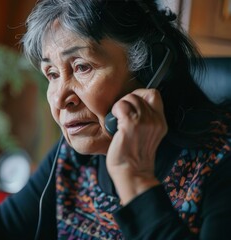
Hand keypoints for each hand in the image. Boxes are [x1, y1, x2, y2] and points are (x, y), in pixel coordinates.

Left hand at [106, 89, 166, 204]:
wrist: (132, 174)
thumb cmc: (134, 157)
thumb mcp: (147, 135)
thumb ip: (145, 120)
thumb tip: (131, 106)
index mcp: (161, 123)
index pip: (154, 94)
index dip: (141, 94)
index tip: (131, 105)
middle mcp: (155, 120)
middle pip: (140, 94)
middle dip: (127, 100)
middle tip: (121, 114)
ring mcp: (143, 122)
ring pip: (130, 98)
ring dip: (120, 106)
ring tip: (117, 119)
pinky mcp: (130, 125)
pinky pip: (121, 106)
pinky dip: (115, 110)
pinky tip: (114, 121)